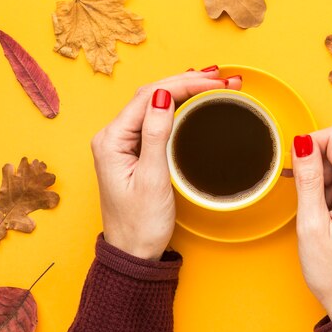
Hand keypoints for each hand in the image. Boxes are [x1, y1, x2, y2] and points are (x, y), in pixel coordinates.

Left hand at [91, 67, 241, 259]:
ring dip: (184, 90)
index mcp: (111, 140)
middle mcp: (113, 137)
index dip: (182, 83)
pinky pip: (156, 120)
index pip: (149, 97)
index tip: (213, 81)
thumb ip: (157, 135)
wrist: (133, 255)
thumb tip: (164, 96)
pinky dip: (178, 106)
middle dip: (186, 82)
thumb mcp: (152, 179)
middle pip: (151, 96)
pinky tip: (192, 99)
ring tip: (213, 82)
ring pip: (155, 104)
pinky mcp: (134, 152)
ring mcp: (123, 144)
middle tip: (220, 77)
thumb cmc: (140, 225)